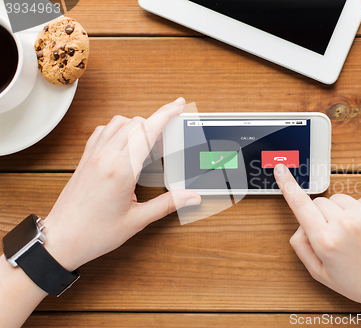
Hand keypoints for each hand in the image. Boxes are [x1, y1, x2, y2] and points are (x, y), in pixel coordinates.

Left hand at [42, 98, 200, 271]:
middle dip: (156, 122)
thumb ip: (168, 204)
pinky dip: (117, 129)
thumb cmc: (95, 233)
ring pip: (118, 122)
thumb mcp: (137, 220)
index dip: (166, 114)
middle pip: (135, 123)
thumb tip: (191, 197)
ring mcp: (93, 156)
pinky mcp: (85, 159)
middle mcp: (105, 157)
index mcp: (121, 170)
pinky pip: (102, 131)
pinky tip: (124, 143)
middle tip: (169, 137)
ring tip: (148, 142)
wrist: (62, 239)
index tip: (178, 105)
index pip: (148, 131)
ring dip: (136, 125)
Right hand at [274, 164, 360, 312]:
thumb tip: (300, 224)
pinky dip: (356, 212)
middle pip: (318, 202)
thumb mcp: (321, 273)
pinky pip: (356, 200)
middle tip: (333, 237)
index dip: (287, 185)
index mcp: (326, 241)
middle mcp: (343, 224)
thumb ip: (301, 247)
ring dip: (339, 213)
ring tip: (352, 235)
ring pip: (336, 200)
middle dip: (320, 216)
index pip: (300, 205)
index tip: (280, 169)